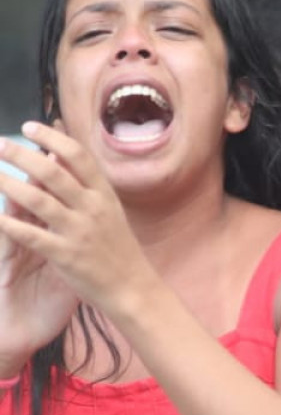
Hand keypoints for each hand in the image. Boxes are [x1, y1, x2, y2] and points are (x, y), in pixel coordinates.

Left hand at [0, 122, 151, 326]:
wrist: (133, 287)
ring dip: (9, 184)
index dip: (52, 138)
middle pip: (54, 172)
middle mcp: (93, 208)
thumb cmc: (117, 247)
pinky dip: (9, 224)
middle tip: (0, 144)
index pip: (78, 156)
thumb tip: (63, 152)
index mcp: (104, 195)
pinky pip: (32, 235)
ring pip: (38, 200)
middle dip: (23, 155)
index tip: (30, 127)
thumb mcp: (109, 211)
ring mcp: (79, 231)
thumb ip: (86, 184)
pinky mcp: (66, 255)